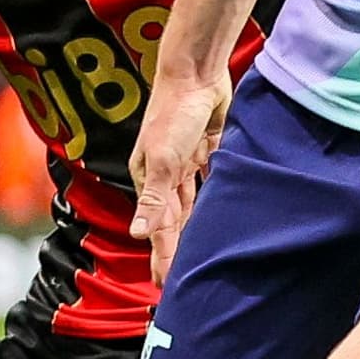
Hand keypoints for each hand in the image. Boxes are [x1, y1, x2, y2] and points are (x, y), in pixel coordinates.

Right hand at [129, 70, 231, 288]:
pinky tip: (220, 214)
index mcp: (149, 179)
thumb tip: (139, 235)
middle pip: (172, 220)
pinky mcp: (208, 150)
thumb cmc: (174, 114)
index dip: (161, 256)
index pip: (156, 227)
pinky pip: (211, 183)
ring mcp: (187, 162)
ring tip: (200, 255)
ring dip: (193, 228)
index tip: (165, 285)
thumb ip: (153, 199)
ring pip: (191, 205)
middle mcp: (166, 174)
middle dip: (174, 249)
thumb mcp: (163, 160)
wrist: (196, 73)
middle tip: (182, 280)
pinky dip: (213, 200)